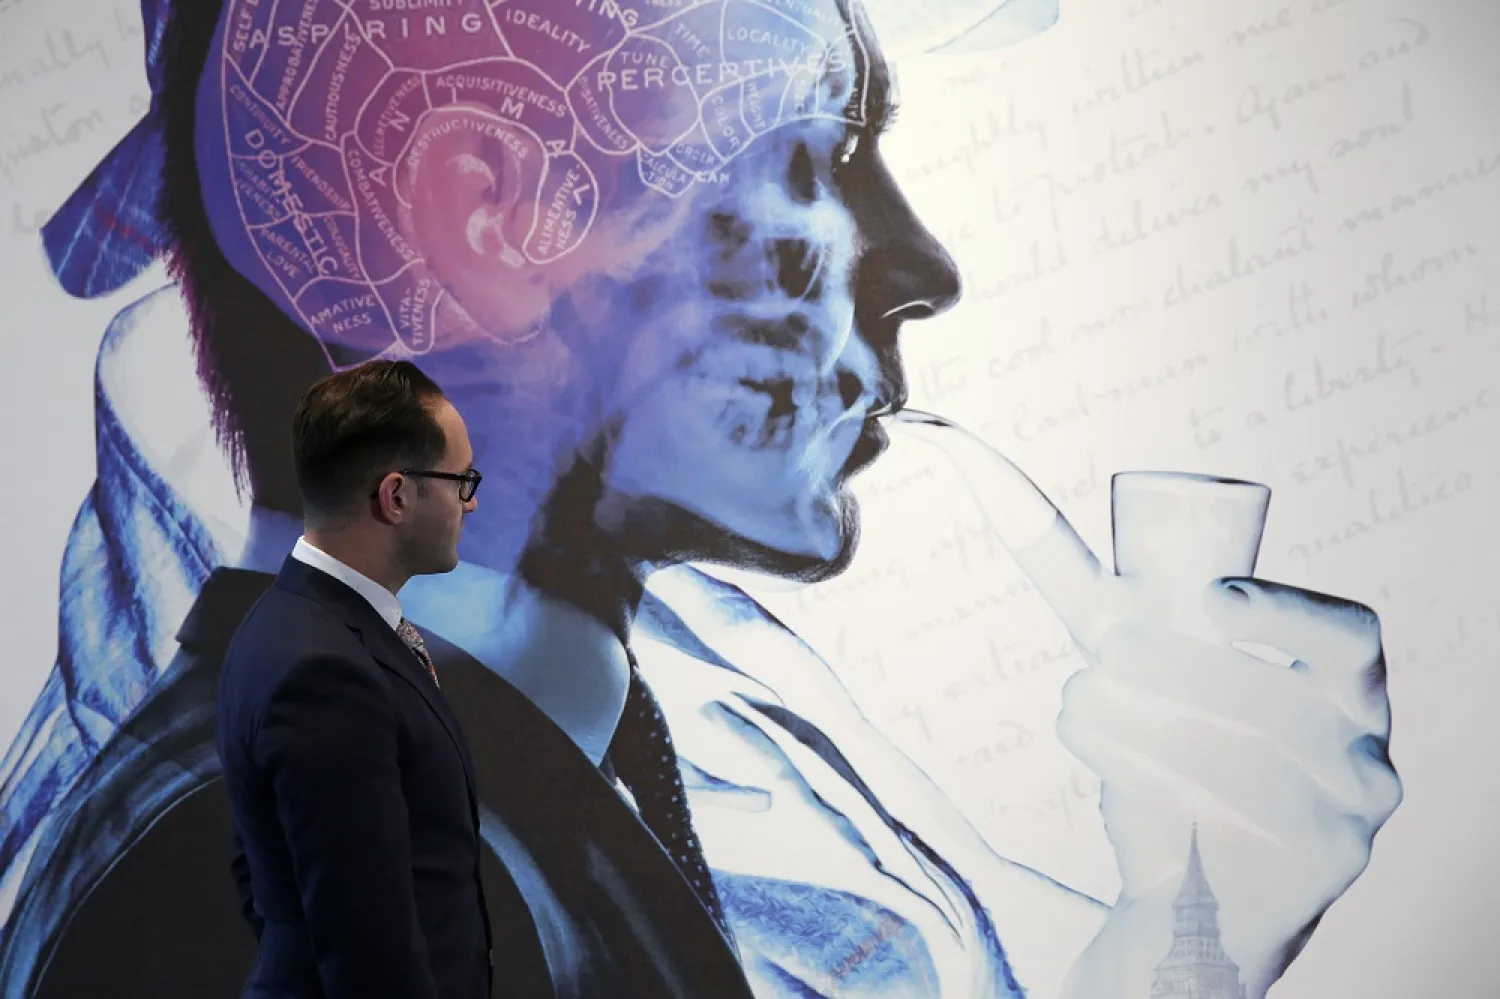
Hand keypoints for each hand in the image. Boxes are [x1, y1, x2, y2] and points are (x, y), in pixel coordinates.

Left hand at [1055, 575, 1401, 997]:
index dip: (1287, 611)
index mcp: (1345, 686)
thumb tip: (996, 487)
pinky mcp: (1317, 872)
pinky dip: (1152, 778)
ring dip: (1152, 726)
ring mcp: (1352, 818)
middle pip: (1285, 705)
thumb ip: (1094, 597)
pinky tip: (1100, 758)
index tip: (1208, 596)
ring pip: (1252, 765)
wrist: (1189, 891)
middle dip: (1186, 671)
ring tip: (1079, 698)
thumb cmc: (1174, 759)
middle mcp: (1365, 749)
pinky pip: (1234, 821)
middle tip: (1105, 648)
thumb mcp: (1142, 674)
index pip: (1350, 636)